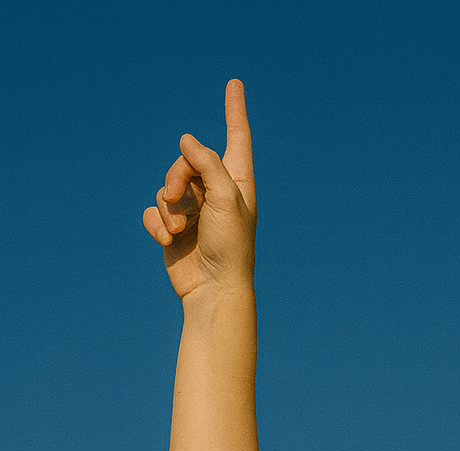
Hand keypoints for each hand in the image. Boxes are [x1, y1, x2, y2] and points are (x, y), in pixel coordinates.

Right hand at [143, 80, 256, 302]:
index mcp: (237, 183)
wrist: (214, 290)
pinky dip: (156, 223)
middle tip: (177, 198)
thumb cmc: (230, 247)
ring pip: (166, 186)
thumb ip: (207, 164)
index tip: (235, 84)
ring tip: (178, 230)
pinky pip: (154, 212)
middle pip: (186, 162)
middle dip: (176, 176)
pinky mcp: (173, 228)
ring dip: (167, 206)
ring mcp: (193, 211)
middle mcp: (216, 193)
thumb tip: (186, 140)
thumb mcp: (226, 199)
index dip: (234, 111)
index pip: (236, 139)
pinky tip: (166, 239)